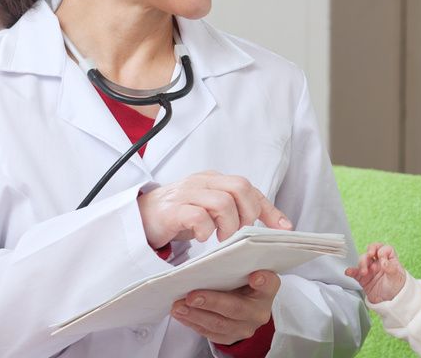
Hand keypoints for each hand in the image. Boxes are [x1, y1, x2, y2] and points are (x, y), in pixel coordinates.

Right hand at [138, 171, 291, 248]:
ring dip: (229, 224)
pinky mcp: (170, 210)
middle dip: (248, 213)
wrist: (136, 220)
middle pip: (239, 187)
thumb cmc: (177, 216)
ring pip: (221, 201)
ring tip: (222, 240)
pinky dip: (205, 229)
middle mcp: (202, 182)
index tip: (284, 229)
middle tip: (241, 234)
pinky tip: (202, 238)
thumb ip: (232, 212)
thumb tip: (265, 228)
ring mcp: (186, 194)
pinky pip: (196, 216)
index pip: (249, 188)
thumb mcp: (209, 211)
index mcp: (214, 180)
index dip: (269, 209)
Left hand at [171, 270, 279, 344]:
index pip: (269, 284)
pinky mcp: (231, 337)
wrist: (246, 306)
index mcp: (267, 290)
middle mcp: (259, 311)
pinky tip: (182, 314)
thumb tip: (211, 262)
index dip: (263, 281)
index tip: (255, 276)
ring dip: (196, 315)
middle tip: (191, 296)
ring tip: (178, 306)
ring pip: (219, 324)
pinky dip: (193, 323)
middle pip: (236, 308)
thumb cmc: (243, 283)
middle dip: (211, 302)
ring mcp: (245, 327)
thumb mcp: (245, 272)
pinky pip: (210, 333)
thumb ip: (236, 266)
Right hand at [344, 242, 405, 302]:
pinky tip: (349, 272)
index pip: (384, 248)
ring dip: (362, 263)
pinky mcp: (363, 278)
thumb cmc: (396, 287)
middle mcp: (378, 263)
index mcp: (389, 260)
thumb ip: (391, 268)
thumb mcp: (396, 277)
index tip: (381, 257)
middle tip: (369, 256)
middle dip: (368, 253)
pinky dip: (351, 271)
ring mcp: (370, 270)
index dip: (382, 250)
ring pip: (363, 261)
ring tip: (364, 272)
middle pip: (371, 252)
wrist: (390, 302)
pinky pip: (355, 273)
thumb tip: (383, 261)